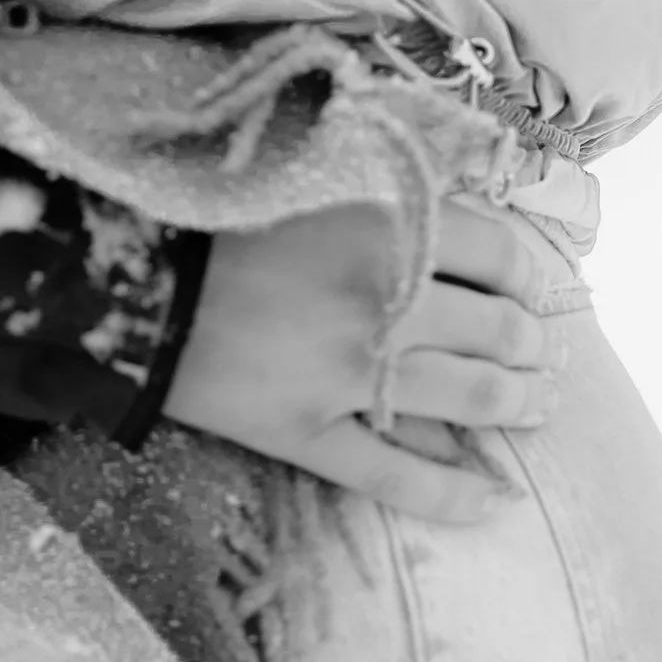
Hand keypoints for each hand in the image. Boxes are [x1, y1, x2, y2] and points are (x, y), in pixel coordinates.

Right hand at [164, 196, 559, 525]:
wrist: (121, 269)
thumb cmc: (208, 200)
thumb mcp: (303, 160)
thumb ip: (378, 172)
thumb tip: (448, 181)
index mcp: (387, 222)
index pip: (498, 251)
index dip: (525, 272)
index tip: (528, 284)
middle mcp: (384, 300)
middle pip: (496, 329)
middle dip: (530, 343)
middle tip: (540, 350)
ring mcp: (350, 376)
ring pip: (466, 398)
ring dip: (515, 404)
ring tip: (535, 404)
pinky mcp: (311, 433)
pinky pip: (398, 476)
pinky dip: (454, 495)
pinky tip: (493, 501)